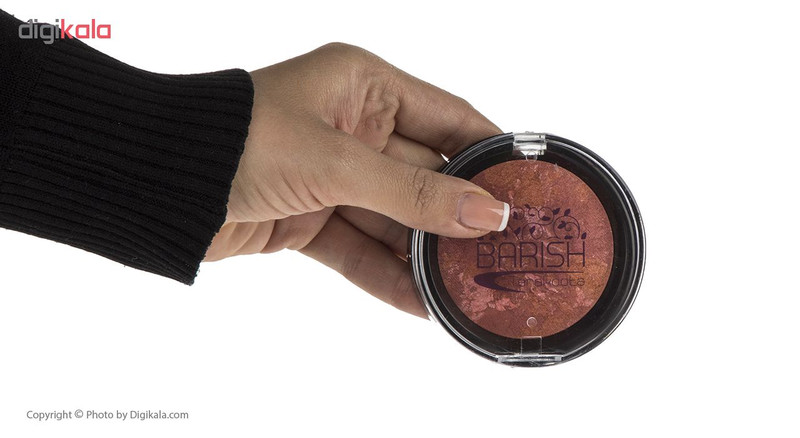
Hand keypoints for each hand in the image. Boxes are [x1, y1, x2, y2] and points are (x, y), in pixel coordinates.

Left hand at [204, 43, 503, 316]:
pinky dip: (385, 275)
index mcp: (363, 85)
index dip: (487, 152)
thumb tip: (483, 213)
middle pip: (424, 175)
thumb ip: (412, 191)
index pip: (447, 116)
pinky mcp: (308, 218)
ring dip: (424, 254)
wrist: (158, 181)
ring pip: (393, 219)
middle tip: (502, 250)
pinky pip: (358, 249)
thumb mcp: (337, 161)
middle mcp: (352, 126)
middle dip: (459, 216)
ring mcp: (331, 176)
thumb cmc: (237, 139)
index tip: (525, 186)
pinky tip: (419, 303)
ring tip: (466, 288)